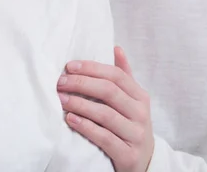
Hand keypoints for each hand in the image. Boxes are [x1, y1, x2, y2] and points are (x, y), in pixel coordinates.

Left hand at [57, 46, 153, 171]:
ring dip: (80, 104)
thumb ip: (124, 74)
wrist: (146, 162)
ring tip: (61, 99)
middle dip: (81, 84)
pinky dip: (86, 127)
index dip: (91, 68)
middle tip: (60, 82)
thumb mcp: (132, 99)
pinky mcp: (129, 155)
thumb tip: (117, 47)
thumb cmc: (130, 123)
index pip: (115, 75)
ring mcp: (136, 135)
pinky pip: (105, 138)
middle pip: (109, 91)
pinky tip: (70, 119)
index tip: (69, 66)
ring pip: (105, 114)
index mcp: (140, 96)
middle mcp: (141, 114)